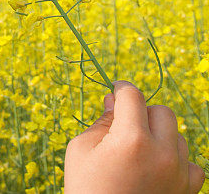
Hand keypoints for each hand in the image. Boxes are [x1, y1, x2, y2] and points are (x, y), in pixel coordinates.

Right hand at [64, 80, 204, 193]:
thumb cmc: (86, 188)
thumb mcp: (81, 150)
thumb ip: (102, 122)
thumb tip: (115, 100)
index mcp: (132, 140)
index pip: (133, 96)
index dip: (122, 88)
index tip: (116, 89)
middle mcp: (162, 153)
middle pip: (161, 111)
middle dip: (142, 113)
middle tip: (124, 125)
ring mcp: (178, 173)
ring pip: (177, 135)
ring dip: (159, 136)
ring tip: (137, 153)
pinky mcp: (187, 189)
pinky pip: (190, 162)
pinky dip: (175, 160)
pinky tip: (156, 168)